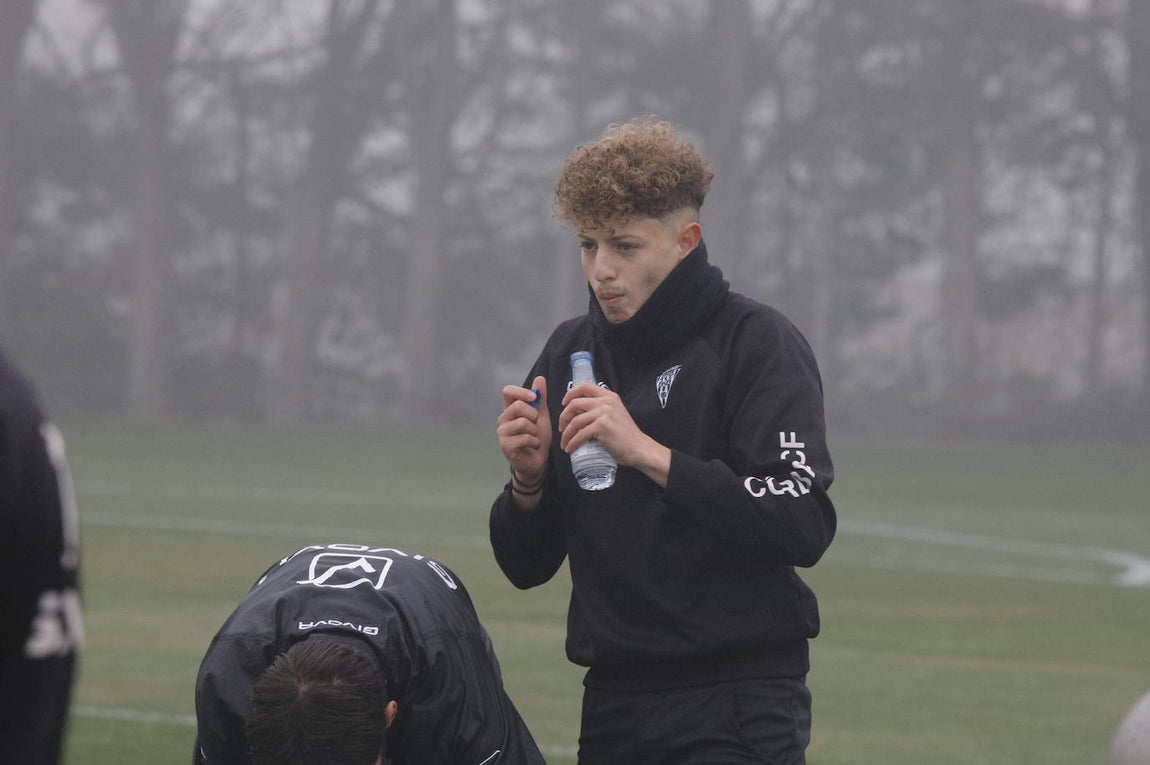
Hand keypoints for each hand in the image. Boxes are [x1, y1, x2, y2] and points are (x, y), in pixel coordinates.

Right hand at [497, 376, 550, 491]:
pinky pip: (524, 437)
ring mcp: (502, 432)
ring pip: (522, 422)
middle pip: (518, 406)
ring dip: (535, 431)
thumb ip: (540, 398)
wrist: (538, 461)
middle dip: (533, 415)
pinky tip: (533, 445)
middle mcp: (503, 419)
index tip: (534, 397)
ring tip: (534, 437)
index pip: (507, 391)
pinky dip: (534, 441)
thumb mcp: (541, 415)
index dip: (521, 391)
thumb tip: (540, 378)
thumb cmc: (537, 437)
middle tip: (536, 425)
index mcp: (510, 409)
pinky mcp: (505, 445)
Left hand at [559, 381, 670, 485]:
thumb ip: (599, 409)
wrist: (639, 448)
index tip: (564, 403)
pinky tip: (570, 448)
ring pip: (575, 421)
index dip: (570, 393)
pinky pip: (580, 434)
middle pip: (575, 403)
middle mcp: (606, 402)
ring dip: (566, 434)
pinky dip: (572, 442)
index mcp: (609, 396)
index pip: (584, 386)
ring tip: (564, 442)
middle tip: (562, 428)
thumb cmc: (626, 435)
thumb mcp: (614, 414)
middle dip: (564, 417)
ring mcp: (604, 413)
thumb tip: (577, 412)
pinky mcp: (602, 427)